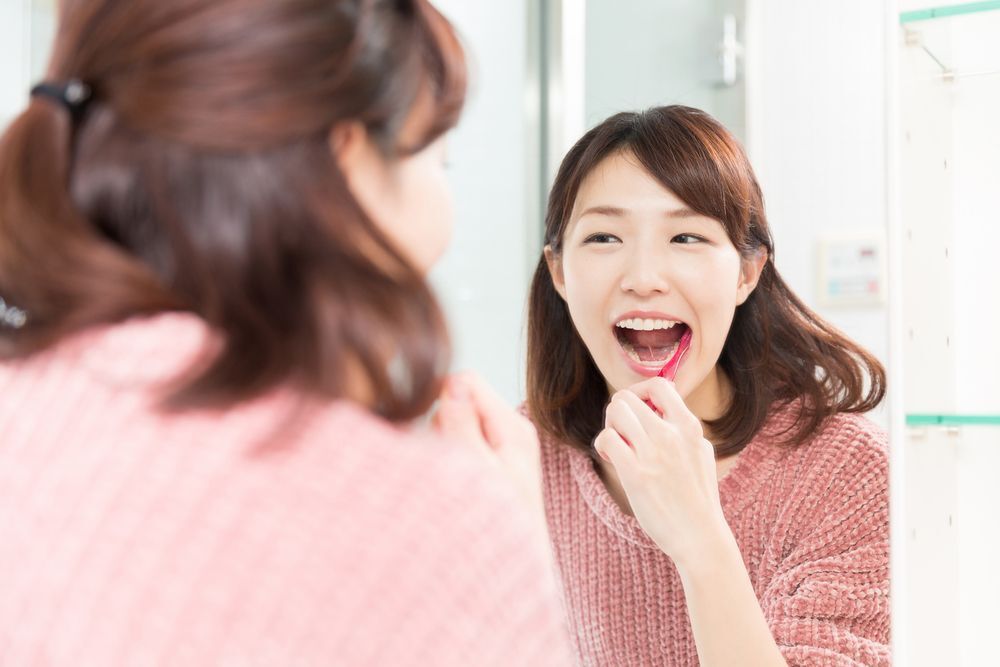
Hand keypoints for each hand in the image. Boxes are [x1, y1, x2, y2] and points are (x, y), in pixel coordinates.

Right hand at [432, 373, 545, 525]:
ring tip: (456, 485)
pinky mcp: (490, 464)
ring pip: (453, 427)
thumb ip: (461, 424)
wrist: (510, 570)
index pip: (466, 382)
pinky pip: (459, 448)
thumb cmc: (496, 526)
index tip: (439, 436)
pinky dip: (450, 463)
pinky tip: (457, 490)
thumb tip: (452, 382)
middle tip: (452, 469)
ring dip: (444, 449)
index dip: (442, 400)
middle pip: (457, 403)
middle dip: (441, 428)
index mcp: (513, 427)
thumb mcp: (476, 471)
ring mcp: (500, 448)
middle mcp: (509, 431)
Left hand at [594, 377, 730, 569]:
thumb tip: (660, 407)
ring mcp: (654, 453)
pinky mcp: (636, 474)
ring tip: (617, 446)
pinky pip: (607, 438)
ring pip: (615, 411)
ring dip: (610, 426)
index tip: (638, 411)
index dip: (640, 392)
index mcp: (689, 427)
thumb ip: (682, 428)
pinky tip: (610, 458)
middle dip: (618, 412)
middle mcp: (672, 435)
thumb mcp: (700, 452)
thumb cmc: (697, 497)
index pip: (659, 385)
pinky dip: (603, 444)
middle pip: (626, 397)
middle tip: (622, 434)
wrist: (699, 536)